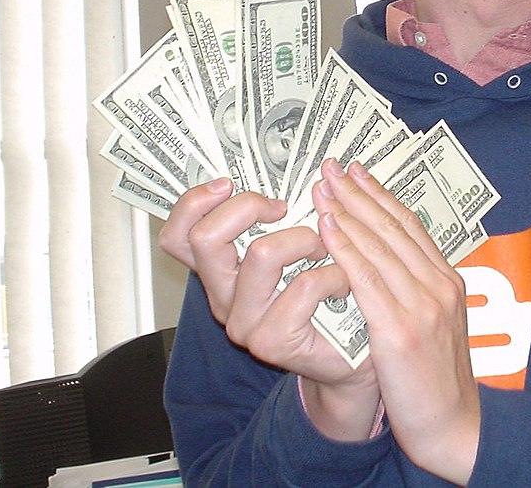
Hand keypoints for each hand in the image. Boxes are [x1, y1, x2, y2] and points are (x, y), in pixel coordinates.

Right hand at [159, 179, 379, 439]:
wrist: (353, 356)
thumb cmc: (327, 294)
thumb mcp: (297, 249)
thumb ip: (281, 219)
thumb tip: (295, 172)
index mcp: (220, 270)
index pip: (177, 236)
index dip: (194, 203)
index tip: (228, 183)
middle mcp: (222, 296)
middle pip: (206, 238)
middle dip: (248, 207)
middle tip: (282, 208)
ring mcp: (243, 321)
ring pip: (261, 253)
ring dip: (304, 238)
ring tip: (325, 248)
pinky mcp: (271, 341)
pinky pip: (304, 285)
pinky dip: (333, 273)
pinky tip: (345, 281)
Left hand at [313, 159, 479, 483]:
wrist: (456, 428)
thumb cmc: (440, 382)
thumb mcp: (439, 326)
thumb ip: (419, 291)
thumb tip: (391, 263)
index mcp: (448, 281)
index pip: (410, 226)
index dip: (380, 196)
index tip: (356, 172)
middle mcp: (438, 285)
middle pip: (393, 227)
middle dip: (358, 193)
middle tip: (331, 167)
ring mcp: (421, 306)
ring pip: (378, 246)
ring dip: (347, 212)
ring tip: (322, 188)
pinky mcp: (400, 331)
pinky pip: (366, 280)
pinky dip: (346, 249)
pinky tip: (326, 229)